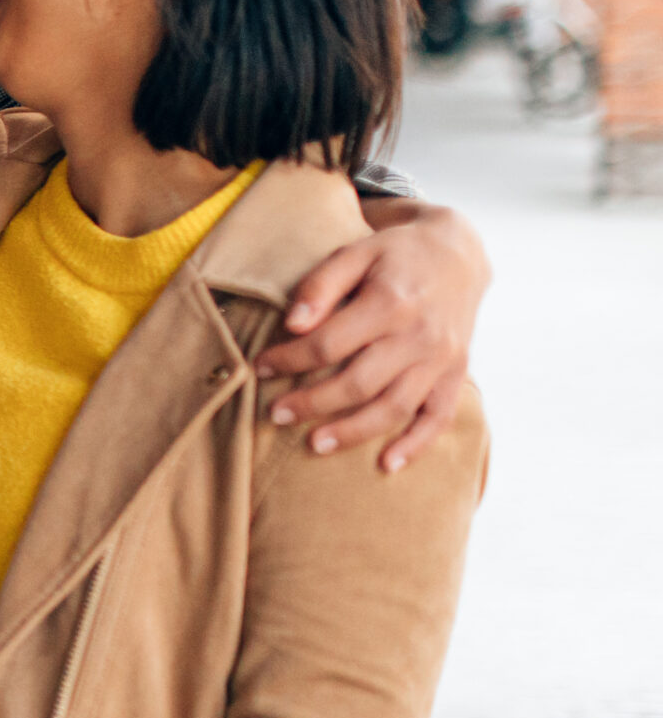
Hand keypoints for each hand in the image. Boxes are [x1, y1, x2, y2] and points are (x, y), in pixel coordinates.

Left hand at [255, 197, 488, 472]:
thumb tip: (291, 325)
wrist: (458, 254)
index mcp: (390, 303)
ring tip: (313, 444)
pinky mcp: (456, 374)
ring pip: (394, 407)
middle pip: (358, 383)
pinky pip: (439, 418)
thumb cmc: (395, 253)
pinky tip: (387, 464)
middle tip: (274, 414)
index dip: (289, 360)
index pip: (328, 344)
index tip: (259, 368)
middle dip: (311, 403)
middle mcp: (420, 336)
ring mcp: (442, 359)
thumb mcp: (355, 252)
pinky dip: (416, 445)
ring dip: (353, 432)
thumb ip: (320, 285)